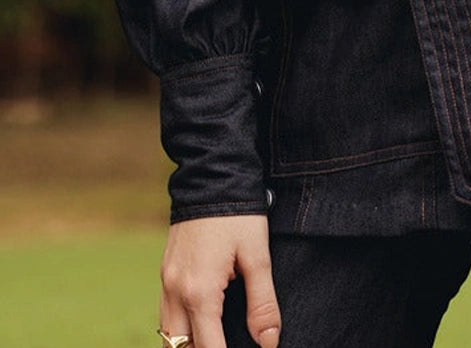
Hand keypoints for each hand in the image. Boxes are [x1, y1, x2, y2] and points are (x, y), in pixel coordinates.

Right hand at [159, 214, 280, 347]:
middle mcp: (176, 291)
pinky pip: (166, 315)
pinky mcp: (166, 272)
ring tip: (215, 341)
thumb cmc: (239, 214)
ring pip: (169, 336)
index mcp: (200, 291)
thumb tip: (269, 343)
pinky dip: (179, 330)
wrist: (212, 175)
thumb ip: (263, 303)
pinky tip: (200, 328)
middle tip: (227, 346)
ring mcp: (166, 282)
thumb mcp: (257, 255)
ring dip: (187, 346)